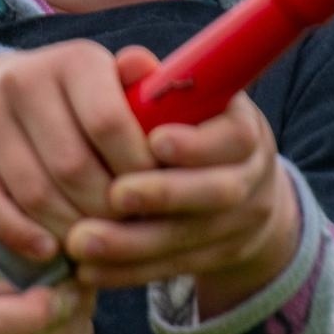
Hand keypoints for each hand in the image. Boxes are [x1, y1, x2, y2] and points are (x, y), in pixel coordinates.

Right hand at [0, 42, 155, 259]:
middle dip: (106, 209)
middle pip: (72, 165)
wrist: (11, 98)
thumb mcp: (120, 90)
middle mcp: (23, 79)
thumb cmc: (87, 105)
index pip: (110, 122)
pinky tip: (50, 250)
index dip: (138, 170)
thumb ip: (143, 90)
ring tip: (97, 243)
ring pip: (35, 191)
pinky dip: (21, 235)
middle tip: (128, 231)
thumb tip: (146, 70)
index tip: (154, 195)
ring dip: (70, 228)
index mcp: (74, 60)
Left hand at [64, 90, 300, 317]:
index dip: (198, 143)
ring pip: (189, 239)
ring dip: (132, 244)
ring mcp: (239, 224)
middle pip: (218, 193)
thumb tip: (132, 62)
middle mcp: (251, 177)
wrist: (236, 188)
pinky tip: (88, 270)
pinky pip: (171, 269)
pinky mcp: (216, 259)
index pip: (235, 138)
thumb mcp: (182, 103)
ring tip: (82, 241)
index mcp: (244, 130)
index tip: (154, 141)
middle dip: (164, 195)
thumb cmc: (189, 128)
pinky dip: (127, 272)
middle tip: (114, 195)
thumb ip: (154, 87)